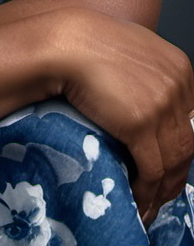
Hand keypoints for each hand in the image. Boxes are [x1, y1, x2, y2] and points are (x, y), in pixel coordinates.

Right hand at [60, 9, 193, 225]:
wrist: (65, 44)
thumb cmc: (87, 42)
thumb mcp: (131, 49)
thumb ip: (149, 73)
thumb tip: (146, 99)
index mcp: (180, 68)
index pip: (191, 120)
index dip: (179, 147)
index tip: (168, 165)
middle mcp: (177, 86)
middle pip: (186, 144)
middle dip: (174, 175)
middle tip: (160, 193)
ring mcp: (161, 105)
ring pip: (173, 161)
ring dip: (161, 190)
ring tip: (148, 203)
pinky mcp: (141, 124)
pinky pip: (151, 169)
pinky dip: (146, 191)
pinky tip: (136, 200)